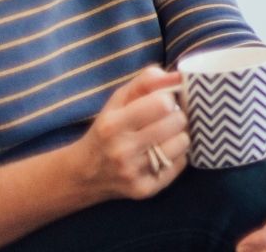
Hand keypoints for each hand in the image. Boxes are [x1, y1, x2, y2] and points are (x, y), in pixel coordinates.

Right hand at [66, 66, 188, 203]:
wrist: (83, 174)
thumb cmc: (107, 129)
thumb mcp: (118, 100)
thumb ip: (146, 81)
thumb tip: (177, 75)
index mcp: (113, 125)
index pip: (163, 104)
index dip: (168, 100)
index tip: (164, 102)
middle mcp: (121, 151)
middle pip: (177, 122)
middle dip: (176, 117)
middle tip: (166, 120)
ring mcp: (133, 173)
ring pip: (183, 143)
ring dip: (179, 136)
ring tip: (164, 137)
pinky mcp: (144, 189)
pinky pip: (180, 164)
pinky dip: (177, 156)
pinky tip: (161, 154)